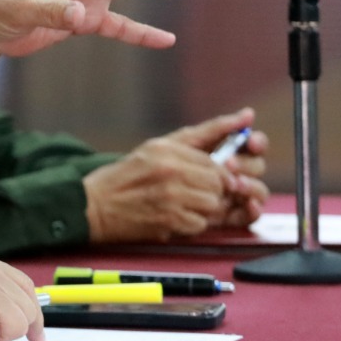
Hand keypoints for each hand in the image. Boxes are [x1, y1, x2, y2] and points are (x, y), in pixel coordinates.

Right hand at [81, 109, 269, 242]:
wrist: (93, 205)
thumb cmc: (127, 176)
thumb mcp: (157, 147)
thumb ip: (201, 134)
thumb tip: (246, 116)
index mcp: (168, 149)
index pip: (216, 161)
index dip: (219, 173)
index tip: (210, 179)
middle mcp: (170, 170)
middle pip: (219, 183)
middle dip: (213, 192)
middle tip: (193, 193)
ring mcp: (170, 197)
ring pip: (213, 204)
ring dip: (203, 209)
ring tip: (183, 205)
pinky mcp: (168, 221)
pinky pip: (200, 224)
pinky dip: (191, 224)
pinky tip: (174, 217)